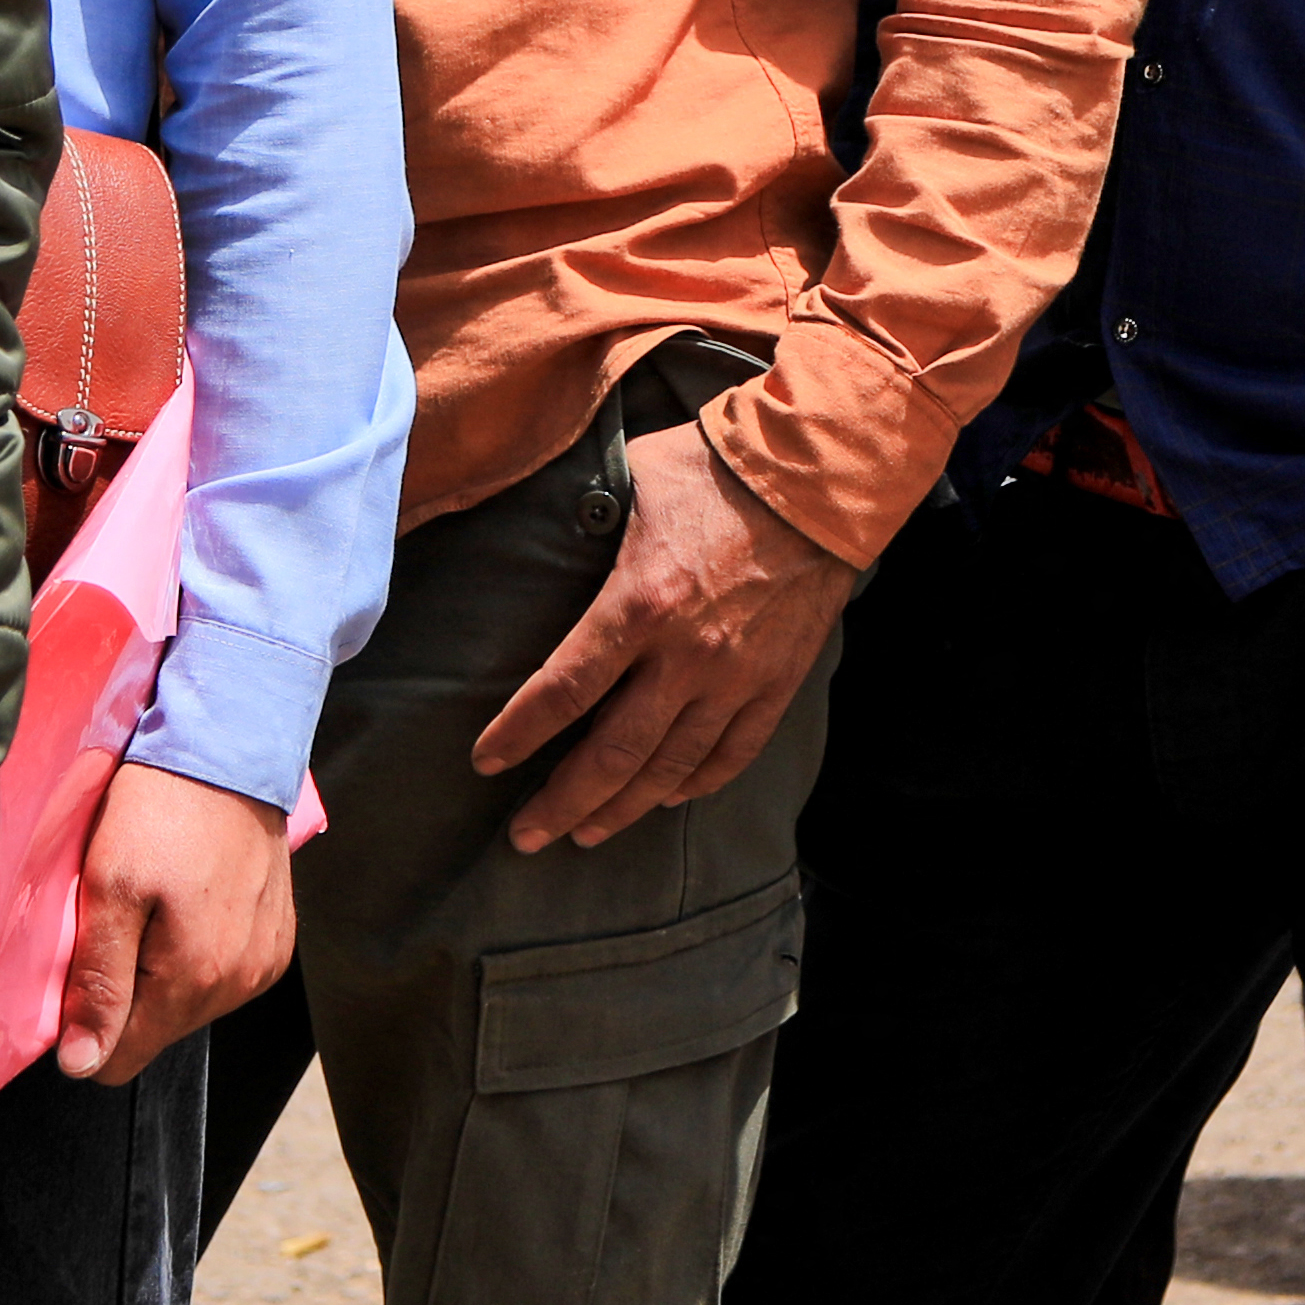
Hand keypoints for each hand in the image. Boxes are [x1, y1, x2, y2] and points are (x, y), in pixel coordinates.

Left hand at [54, 764, 298, 1082]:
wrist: (229, 750)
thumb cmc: (161, 808)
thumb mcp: (108, 889)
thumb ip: (98, 983)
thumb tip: (82, 1064)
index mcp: (194, 978)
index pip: (119, 1061)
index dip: (85, 1027)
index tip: (79, 968)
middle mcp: (239, 983)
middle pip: (154, 1032)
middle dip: (126, 991)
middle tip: (118, 918)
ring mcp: (264, 963)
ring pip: (188, 1006)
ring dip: (162, 970)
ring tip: (156, 903)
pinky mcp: (278, 941)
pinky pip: (223, 976)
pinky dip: (198, 951)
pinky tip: (189, 904)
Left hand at [474, 414, 865, 850]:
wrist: (818, 477)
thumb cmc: (714, 467)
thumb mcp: (629, 483)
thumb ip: (585, 524)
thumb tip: (539, 536)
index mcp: (638, 605)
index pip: (563, 691)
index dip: (518, 735)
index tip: (485, 762)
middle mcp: (686, 656)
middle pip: (613, 754)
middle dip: (562, 803)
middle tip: (527, 837)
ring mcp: (736, 677)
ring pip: (671, 769)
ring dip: (623, 808)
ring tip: (586, 833)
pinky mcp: (776, 683)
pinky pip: (732, 754)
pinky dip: (696, 785)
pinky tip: (666, 799)